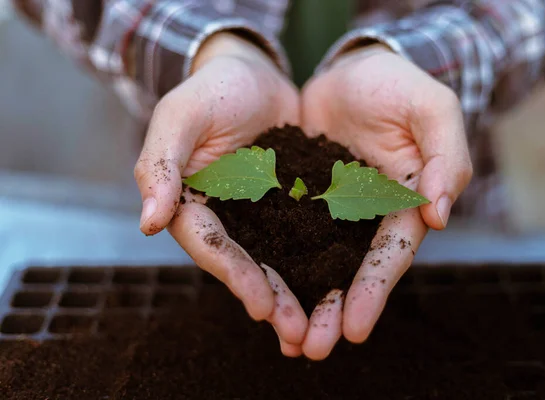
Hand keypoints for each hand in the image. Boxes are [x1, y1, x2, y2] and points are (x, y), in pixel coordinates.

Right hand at [133, 32, 306, 355]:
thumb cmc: (212, 90)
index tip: (263, 306)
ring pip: (278, 258)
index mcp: (193, 203)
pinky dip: (319, 259)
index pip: (212, 246)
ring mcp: (261, 213)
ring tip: (320, 326)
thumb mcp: (181, 116)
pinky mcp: (292, 203)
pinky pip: (307, 234)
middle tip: (297, 335)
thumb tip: (147, 223)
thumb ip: (161, 165)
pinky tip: (342, 282)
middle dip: (271, 299)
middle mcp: (227, 216)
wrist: (255, 73)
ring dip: (296, 292)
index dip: (236, 276)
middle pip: (246, 264)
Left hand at [300, 44, 471, 358]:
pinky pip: (285, 233)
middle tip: (312, 350)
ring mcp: (331, 210)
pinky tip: (257, 289)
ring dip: (303, 300)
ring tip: (285, 339)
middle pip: (351, 271)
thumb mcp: (432, 108)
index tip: (354, 327)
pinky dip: (276, 262)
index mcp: (405, 203)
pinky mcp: (299, 198)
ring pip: (316, 262)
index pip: (391, 254)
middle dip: (335, 310)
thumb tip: (440, 215)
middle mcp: (367, 216)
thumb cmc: (398, 85)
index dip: (374, 290)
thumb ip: (446, 157)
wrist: (351, 69)